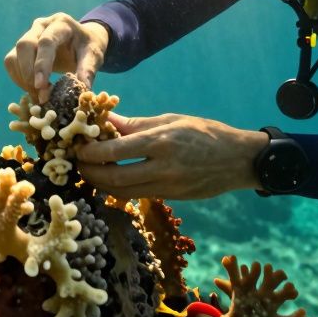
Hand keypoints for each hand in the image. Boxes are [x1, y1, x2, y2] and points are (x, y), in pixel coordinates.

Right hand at [5, 13, 108, 103]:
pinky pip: (11, 63)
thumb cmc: (88, 47)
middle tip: (40, 96)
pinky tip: (33, 89)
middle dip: (29, 73)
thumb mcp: (94, 55)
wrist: (81, 40)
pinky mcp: (21, 47)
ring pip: (13, 56)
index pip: (46, 42)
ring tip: (39, 95)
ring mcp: (28, 34)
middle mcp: (41, 25)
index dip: (41, 64)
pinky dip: (18, 79)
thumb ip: (88, 70)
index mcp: (61, 23)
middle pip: (24, 45)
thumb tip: (83, 88)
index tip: (41, 86)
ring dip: (23, 79)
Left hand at [75, 113, 267, 199]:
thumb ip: (137, 124)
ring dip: (102, 185)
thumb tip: (107, 119)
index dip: (91, 152)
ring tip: (90, 173)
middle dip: (91, 173)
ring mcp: (168, 186)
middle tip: (78, 164)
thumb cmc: (205, 132)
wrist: (239, 159)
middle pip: (115, 178)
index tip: (78, 147)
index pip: (116, 151)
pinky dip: (120, 190)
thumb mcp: (171, 120)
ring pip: (124, 192)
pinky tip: (111, 180)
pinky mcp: (172, 197)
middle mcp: (163, 167)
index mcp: (161, 142)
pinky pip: (138, 195)